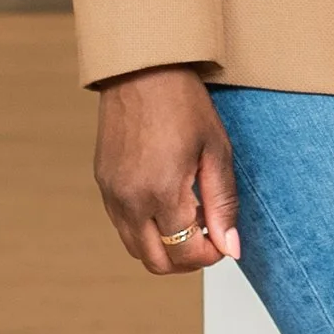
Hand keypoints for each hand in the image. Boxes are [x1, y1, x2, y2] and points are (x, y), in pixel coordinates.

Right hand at [93, 67, 241, 273]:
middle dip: (186, 260)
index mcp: (161, 192)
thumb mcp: (216, 152)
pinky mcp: (103, 184)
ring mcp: (112, 194)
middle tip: (207, 238)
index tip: (223, 243)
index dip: (209, 256)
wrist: (142, 71)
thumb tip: (230, 247)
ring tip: (189, 218)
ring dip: (164, 247)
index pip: (184, 253)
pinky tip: (167, 204)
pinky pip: (122, 226)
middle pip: (156, 262)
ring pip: (135, 249)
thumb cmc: (183, 104)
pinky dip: (145, 230)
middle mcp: (130, 200)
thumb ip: (222, 205)